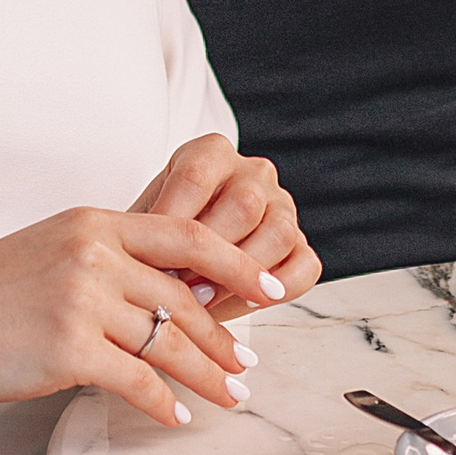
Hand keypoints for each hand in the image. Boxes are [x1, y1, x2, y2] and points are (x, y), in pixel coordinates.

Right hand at [0, 207, 283, 430]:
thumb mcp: (46, 252)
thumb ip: (102, 261)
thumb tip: (158, 294)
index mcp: (93, 221)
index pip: (187, 234)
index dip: (236, 263)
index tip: (270, 285)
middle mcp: (93, 252)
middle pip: (185, 296)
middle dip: (225, 336)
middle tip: (249, 364)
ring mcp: (81, 298)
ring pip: (169, 341)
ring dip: (207, 375)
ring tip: (230, 396)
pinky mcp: (66, 347)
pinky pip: (136, 380)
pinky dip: (163, 403)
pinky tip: (173, 418)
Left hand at [136, 134, 319, 315]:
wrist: (185, 255)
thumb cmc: (165, 236)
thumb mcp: (150, 224)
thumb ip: (153, 234)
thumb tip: (155, 266)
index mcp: (212, 153)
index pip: (195, 176)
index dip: (173, 219)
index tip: (152, 254)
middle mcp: (254, 173)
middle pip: (242, 205)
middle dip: (208, 252)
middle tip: (178, 284)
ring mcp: (282, 206)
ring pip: (278, 233)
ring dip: (242, 273)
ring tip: (207, 298)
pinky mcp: (301, 244)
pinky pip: (305, 265)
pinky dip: (279, 289)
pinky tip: (248, 301)